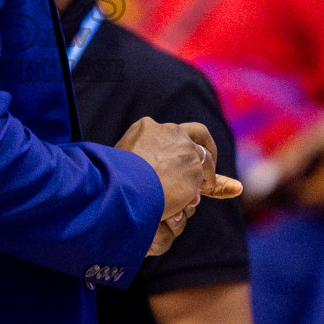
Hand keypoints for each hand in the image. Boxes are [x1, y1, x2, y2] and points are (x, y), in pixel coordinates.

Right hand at [117, 118, 242, 216]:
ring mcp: (185, 148)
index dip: (177, 146)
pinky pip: (207, 178)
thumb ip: (133, 157)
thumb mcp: (118, 160)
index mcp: (146, 127)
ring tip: (208, 184)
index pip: (170, 133)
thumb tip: (134, 169)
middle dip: (206, 144)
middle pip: (197, 132)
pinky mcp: (195, 167)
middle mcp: (170, 132)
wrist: (124, 185)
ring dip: (208, 170)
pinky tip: (202, 196)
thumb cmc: (113, 178)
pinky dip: (209, 186)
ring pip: (205, 156)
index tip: (179, 156)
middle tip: (210, 157)